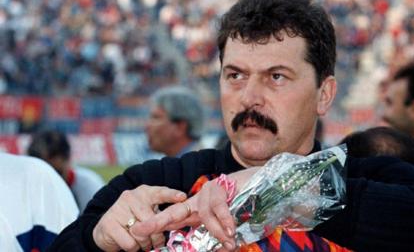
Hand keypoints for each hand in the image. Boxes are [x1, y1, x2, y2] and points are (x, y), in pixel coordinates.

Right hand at [92, 185, 186, 251]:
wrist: (107, 228)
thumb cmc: (134, 220)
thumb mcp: (149, 212)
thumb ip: (162, 214)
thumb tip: (180, 220)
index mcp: (145, 192)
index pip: (160, 192)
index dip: (171, 195)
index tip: (182, 197)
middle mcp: (131, 197)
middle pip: (153, 220)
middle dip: (158, 235)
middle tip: (158, 242)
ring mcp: (118, 209)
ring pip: (142, 233)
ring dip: (145, 243)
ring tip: (143, 242)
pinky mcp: (109, 223)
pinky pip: (130, 243)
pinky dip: (133, 248)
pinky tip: (130, 243)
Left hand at [133, 167, 259, 250]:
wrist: (262, 183)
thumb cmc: (246, 206)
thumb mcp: (229, 227)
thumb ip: (220, 238)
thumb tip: (220, 250)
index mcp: (197, 209)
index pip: (174, 218)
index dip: (157, 225)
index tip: (138, 231)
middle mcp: (198, 200)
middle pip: (174, 211)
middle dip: (157, 222)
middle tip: (140, 229)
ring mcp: (208, 191)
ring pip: (203, 215)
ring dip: (217, 232)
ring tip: (229, 243)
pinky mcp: (220, 185)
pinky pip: (218, 207)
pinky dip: (225, 220)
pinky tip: (231, 230)